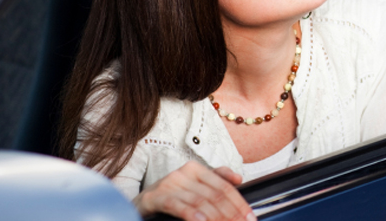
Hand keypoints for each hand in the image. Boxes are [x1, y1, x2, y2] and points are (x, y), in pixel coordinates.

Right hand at [134, 161, 255, 220]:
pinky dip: (191, 214)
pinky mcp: (154, 197)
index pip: (225, 187)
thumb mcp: (192, 188)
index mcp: (196, 169)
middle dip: (231, 213)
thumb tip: (239, 179)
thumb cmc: (169, 199)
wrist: (135, 205)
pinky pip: (177, 205)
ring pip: (200, 201)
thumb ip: (215, 180)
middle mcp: (184, 172)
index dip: (240, 204)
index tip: (250, 218)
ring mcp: (169, 183)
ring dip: (216, 217)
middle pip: (215, 195)